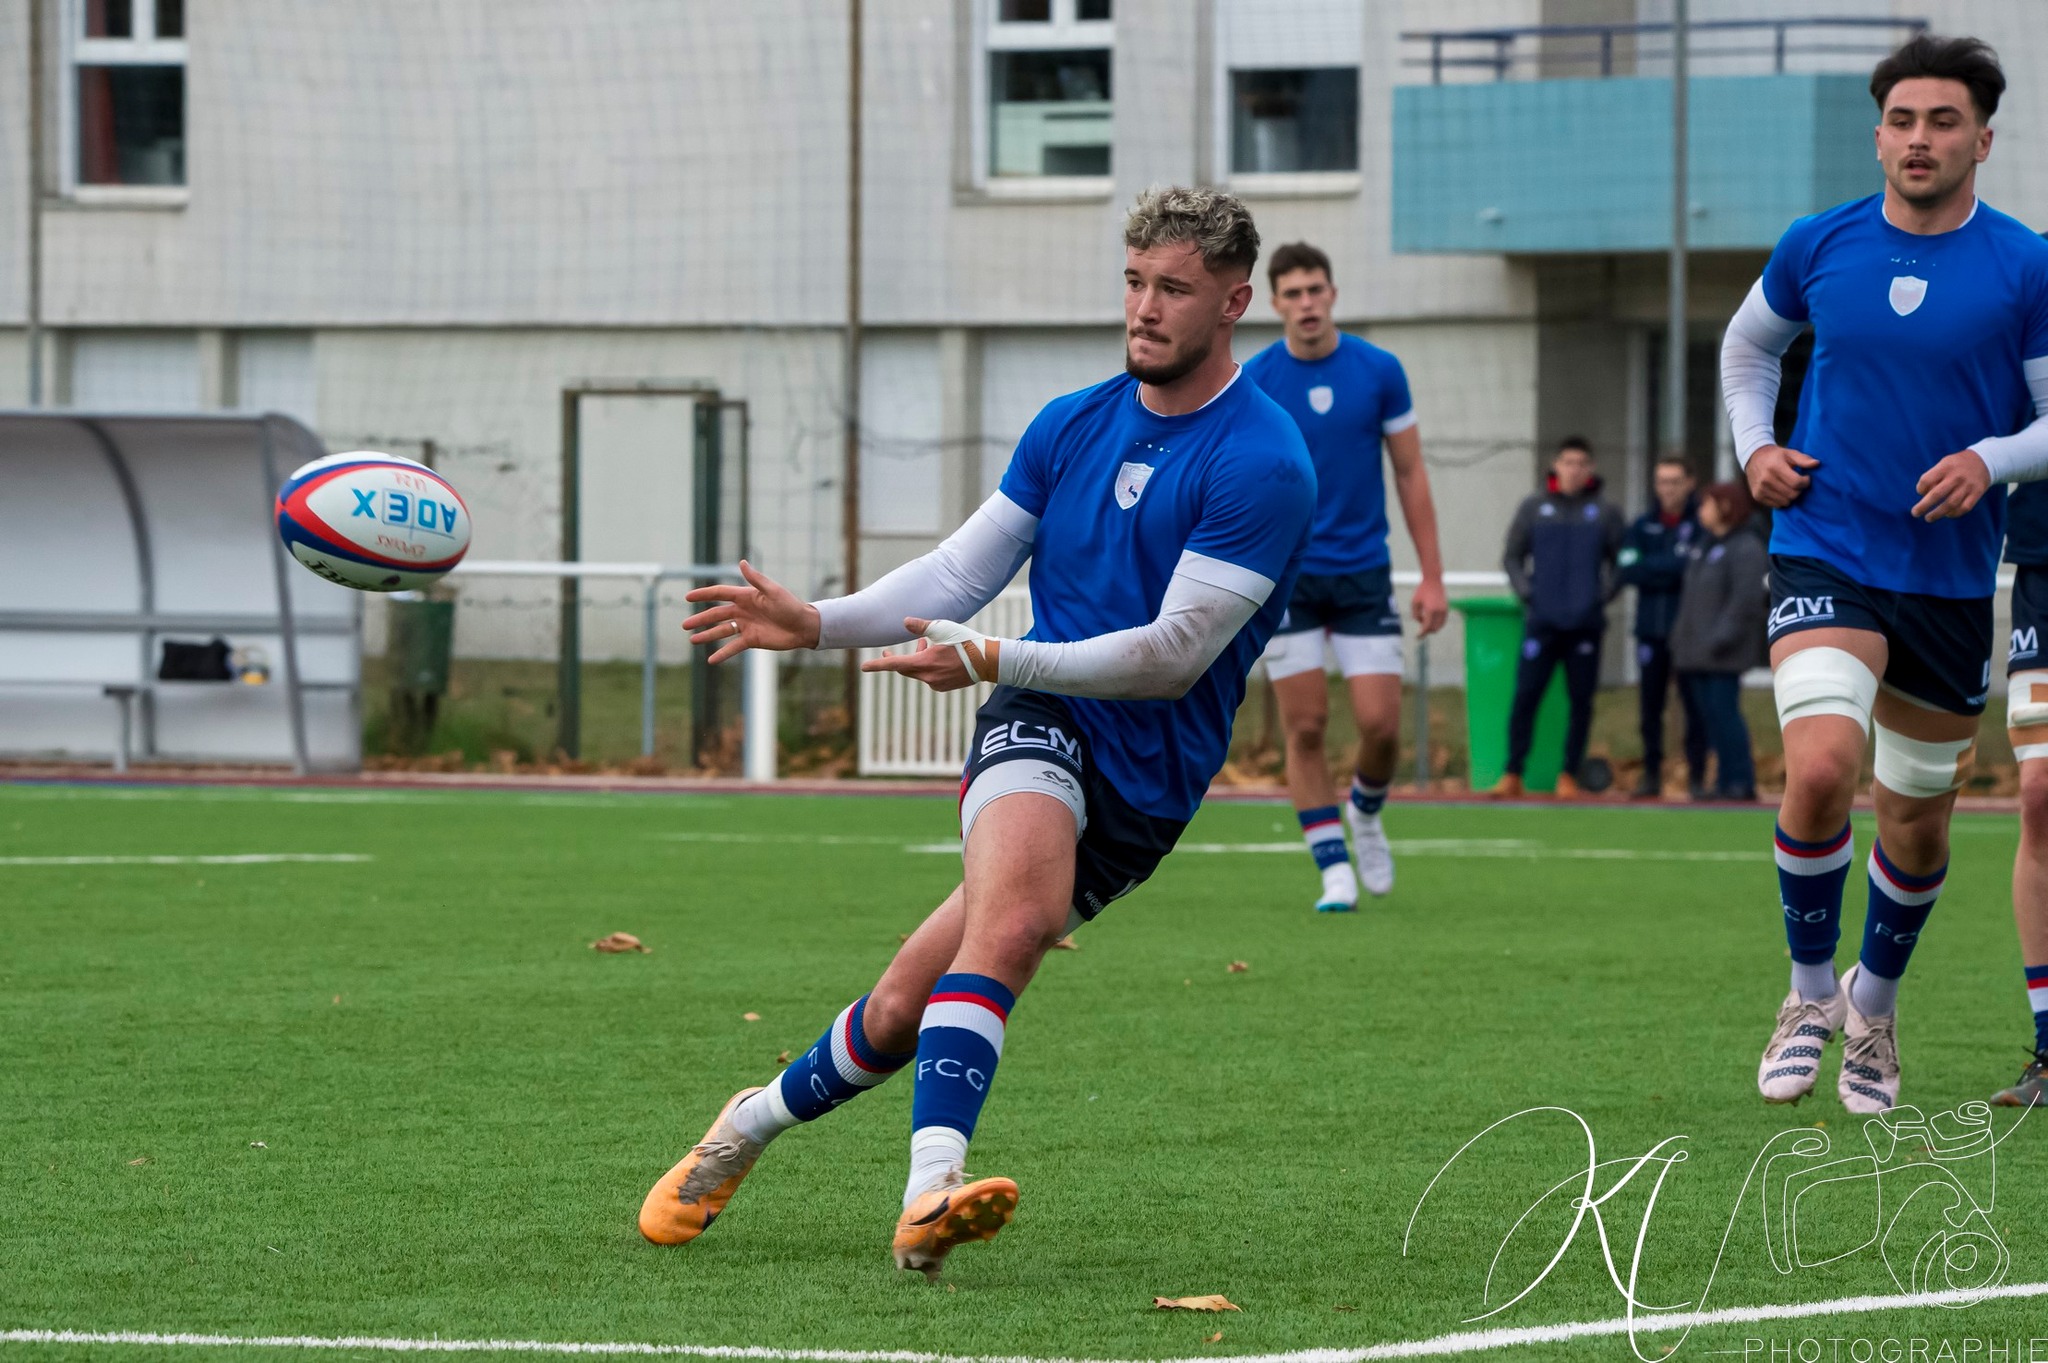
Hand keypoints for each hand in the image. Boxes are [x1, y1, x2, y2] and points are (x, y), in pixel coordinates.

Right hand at [681, 560, 819, 663]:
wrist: (804, 627)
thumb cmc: (791, 606)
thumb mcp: (773, 591)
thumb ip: (756, 579)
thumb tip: (741, 562)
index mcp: (746, 596)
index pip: (720, 594)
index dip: (703, 594)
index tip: (687, 597)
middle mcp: (743, 611)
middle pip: (716, 614)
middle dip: (700, 619)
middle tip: (684, 625)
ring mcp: (746, 626)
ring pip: (721, 631)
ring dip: (707, 636)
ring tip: (692, 640)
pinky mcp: (752, 640)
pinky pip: (733, 647)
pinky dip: (722, 653)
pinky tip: (711, 660)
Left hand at [858, 618, 974, 691]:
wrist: (987, 661)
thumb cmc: (965, 642)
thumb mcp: (942, 628)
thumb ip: (921, 626)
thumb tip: (904, 622)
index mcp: (924, 663)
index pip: (894, 664)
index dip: (878, 665)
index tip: (863, 667)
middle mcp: (928, 677)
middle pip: (904, 669)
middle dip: (896, 660)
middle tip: (887, 652)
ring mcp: (936, 684)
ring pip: (918, 672)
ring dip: (916, 659)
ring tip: (923, 644)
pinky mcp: (944, 687)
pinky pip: (929, 677)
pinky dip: (927, 666)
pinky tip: (936, 656)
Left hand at [1411, 576, 1448, 637]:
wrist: (1433, 580)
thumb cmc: (1422, 590)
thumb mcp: (1414, 602)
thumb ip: (1416, 615)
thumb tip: (1421, 623)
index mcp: (1431, 610)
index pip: (1427, 626)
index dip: (1422, 633)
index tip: (1417, 637)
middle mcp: (1439, 611)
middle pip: (1433, 628)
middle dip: (1427, 631)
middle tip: (1420, 632)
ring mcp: (1444, 610)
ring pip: (1439, 626)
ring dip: (1432, 628)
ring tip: (1424, 623)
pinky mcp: (1446, 608)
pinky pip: (1442, 621)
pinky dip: (1437, 624)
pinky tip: (1429, 621)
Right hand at [1745, 444, 1818, 508]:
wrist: (1753, 458)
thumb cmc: (1776, 456)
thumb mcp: (1790, 453)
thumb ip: (1803, 459)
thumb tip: (1816, 464)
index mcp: (1775, 467)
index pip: (1796, 482)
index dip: (1806, 482)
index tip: (1806, 477)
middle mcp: (1766, 479)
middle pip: (1792, 494)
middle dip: (1799, 490)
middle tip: (1798, 483)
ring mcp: (1760, 489)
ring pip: (1786, 501)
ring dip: (1791, 496)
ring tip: (1790, 487)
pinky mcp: (1757, 496)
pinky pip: (1777, 505)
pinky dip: (1782, 500)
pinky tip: (1781, 491)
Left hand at [1912, 449, 1992, 520]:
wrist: (1984, 461)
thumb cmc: (1956, 465)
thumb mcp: (1944, 463)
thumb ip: (1933, 476)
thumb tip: (1923, 495)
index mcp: (1945, 467)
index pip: (1926, 480)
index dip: (1920, 489)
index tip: (1921, 492)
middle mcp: (1956, 477)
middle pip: (1936, 494)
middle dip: (1923, 506)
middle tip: (1915, 513)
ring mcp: (1967, 486)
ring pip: (1950, 504)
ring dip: (1937, 514)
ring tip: (1928, 518)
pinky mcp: (1977, 493)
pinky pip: (1964, 508)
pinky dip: (1954, 514)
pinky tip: (1947, 514)